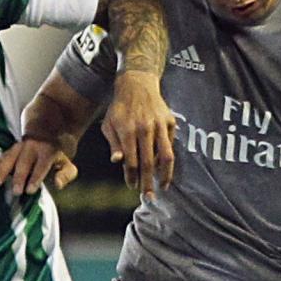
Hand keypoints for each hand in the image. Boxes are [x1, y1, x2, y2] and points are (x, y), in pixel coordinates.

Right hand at [0, 135, 78, 195]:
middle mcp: (32, 148)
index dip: (35, 178)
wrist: (47, 131)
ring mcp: (20, 147)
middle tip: (15, 191)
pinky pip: (2, 155)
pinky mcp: (11, 149)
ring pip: (10, 157)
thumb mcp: (68, 164)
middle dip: (19, 177)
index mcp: (47, 151)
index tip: (30, 190)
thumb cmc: (57, 155)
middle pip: (24, 162)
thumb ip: (66, 175)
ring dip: (3, 170)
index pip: (41, 166)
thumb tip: (58, 185)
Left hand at [101, 70, 175, 197]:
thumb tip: (118, 162)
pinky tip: (164, 169)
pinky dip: (168, 159)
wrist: (137, 83)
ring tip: (164, 186)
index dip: (132, 177)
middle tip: (150, 197)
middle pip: (149, 163)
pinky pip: (170, 145)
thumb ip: (114, 144)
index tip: (132, 186)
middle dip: (149, 183)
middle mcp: (145, 129)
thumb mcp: (109, 124)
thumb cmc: (120, 108)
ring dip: (165, 175)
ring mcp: (160, 125)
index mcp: (127, 130)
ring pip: (166, 156)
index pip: (131, 161)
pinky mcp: (170, 122)